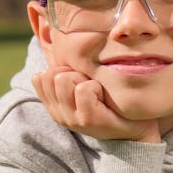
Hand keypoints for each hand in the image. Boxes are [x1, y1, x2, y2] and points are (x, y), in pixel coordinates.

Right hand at [31, 66, 161, 142]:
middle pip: (52, 74)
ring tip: (97, 91)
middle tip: (91, 86)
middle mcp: (57, 113)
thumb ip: (66, 74)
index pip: (38, 77)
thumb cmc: (108, 101)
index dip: (60, 70)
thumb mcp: (80, 88)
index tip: (78, 80)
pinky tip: (104, 97)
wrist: (134, 129)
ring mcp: (70, 118)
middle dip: (73, 73)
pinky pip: (83, 89)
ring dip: (84, 79)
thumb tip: (56, 44)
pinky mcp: (86, 120)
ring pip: (64, 79)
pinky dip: (96, 87)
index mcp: (53, 105)